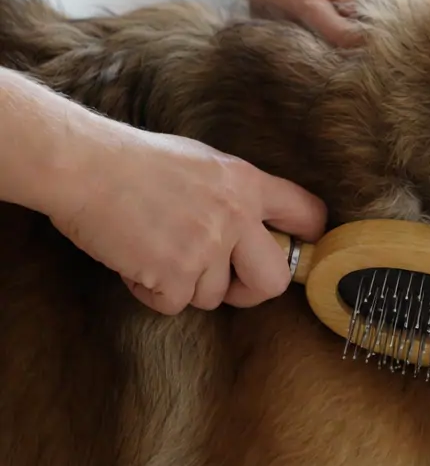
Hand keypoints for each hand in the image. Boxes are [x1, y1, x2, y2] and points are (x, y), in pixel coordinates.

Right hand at [46, 122, 327, 314]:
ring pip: (213, 296)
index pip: (308, 215)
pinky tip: (136, 264)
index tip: (292, 252)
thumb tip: (256, 225)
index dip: (304, 240)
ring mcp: (205, 247)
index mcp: (248, 184)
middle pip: (273, 280)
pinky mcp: (173, 273)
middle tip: (228, 284)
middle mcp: (235, 216)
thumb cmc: (135, 161)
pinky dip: (153, 293)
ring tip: (157, 253)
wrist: (84, 166)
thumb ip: (236, 194)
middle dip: (252, 291)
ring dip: (186, 286)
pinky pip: (174, 304)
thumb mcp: (204, 162)